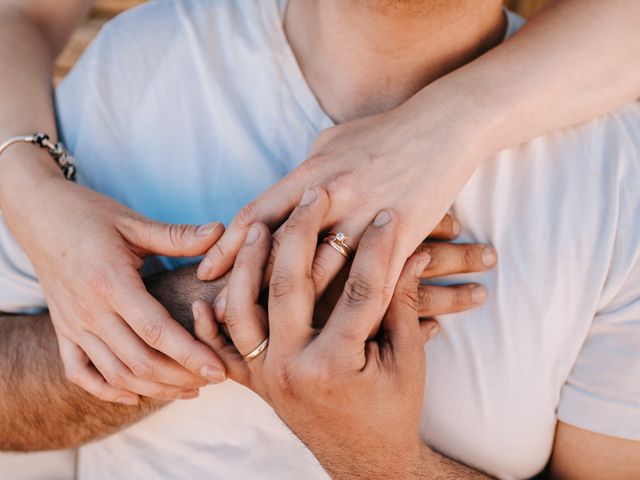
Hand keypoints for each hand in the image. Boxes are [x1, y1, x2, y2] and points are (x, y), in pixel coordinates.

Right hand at [1, 176, 225, 403]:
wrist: (39, 215)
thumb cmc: (89, 215)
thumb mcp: (134, 223)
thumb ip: (178, 235)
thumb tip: (222, 232)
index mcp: (111, 283)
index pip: (156, 331)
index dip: (191, 354)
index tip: (219, 369)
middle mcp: (89, 311)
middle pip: (139, 361)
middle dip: (181, 377)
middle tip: (214, 379)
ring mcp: (72, 325)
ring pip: (115, 374)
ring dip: (154, 388)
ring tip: (188, 390)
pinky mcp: (62, 331)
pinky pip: (80, 373)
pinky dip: (106, 390)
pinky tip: (135, 395)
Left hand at [193, 188, 466, 478]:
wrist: (365, 460)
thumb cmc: (393, 410)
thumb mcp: (406, 360)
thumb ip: (402, 303)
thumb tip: (412, 250)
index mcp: (337, 364)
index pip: (358, 290)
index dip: (378, 248)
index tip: (388, 214)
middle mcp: (292, 369)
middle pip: (289, 286)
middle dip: (301, 233)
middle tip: (315, 195)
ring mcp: (266, 377)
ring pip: (244, 310)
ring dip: (247, 265)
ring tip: (255, 228)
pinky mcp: (256, 384)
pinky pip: (225, 351)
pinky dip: (212, 325)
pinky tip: (209, 295)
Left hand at [197, 104, 479, 305]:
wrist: (445, 127)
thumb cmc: (384, 131)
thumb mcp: (332, 141)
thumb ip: (304, 173)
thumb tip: (285, 198)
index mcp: (311, 173)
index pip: (256, 215)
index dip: (227, 247)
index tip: (205, 272)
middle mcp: (332, 198)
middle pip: (279, 252)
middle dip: (247, 285)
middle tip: (223, 314)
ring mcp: (367, 218)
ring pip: (322, 273)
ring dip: (295, 307)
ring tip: (272, 332)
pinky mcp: (401, 237)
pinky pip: (372, 280)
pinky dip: (350, 308)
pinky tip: (333, 331)